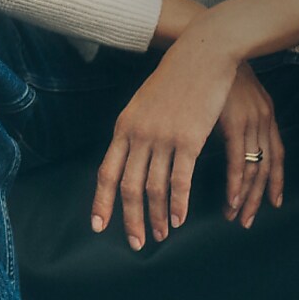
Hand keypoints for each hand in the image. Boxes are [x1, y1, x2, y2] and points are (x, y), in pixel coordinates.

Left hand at [92, 16, 242, 250]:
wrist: (199, 56)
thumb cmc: (174, 80)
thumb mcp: (143, 105)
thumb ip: (134, 131)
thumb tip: (128, 155)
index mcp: (124, 128)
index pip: (106, 172)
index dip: (101, 202)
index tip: (99, 227)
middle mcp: (138, 136)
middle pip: (128, 186)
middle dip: (131, 219)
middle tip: (135, 243)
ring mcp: (162, 138)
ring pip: (155, 187)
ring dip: (157, 216)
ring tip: (160, 235)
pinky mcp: (189, 139)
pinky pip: (181, 179)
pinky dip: (179, 203)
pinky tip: (180, 219)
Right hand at [217, 63, 284, 227]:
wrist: (206, 45)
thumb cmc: (211, 71)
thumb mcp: (229, 96)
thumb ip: (232, 117)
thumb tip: (224, 135)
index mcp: (265, 114)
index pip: (277, 156)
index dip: (275, 182)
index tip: (271, 204)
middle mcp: (264, 120)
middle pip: (268, 168)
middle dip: (258, 198)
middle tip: (247, 221)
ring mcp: (251, 122)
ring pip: (256, 170)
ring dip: (246, 197)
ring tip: (235, 217)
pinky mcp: (234, 123)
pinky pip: (241, 160)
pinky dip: (237, 184)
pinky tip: (231, 200)